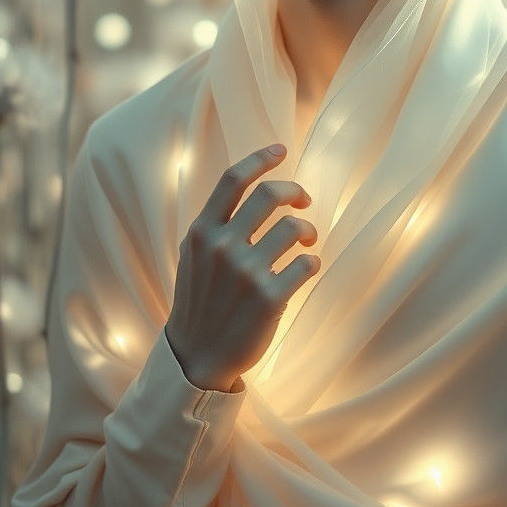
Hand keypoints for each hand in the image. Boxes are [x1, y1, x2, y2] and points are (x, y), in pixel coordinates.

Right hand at [165, 143, 319, 390]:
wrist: (198, 357)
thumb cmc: (201, 301)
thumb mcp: (194, 256)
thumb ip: (217, 224)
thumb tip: (252, 188)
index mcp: (201, 232)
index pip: (233, 180)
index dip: (260, 158)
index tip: (282, 149)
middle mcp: (222, 246)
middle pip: (270, 195)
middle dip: (295, 192)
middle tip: (304, 201)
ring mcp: (246, 272)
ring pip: (294, 227)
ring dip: (307, 230)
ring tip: (305, 241)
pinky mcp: (270, 297)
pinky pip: (307, 263)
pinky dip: (312, 261)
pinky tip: (306, 268)